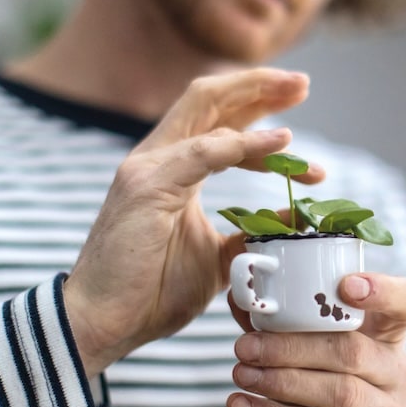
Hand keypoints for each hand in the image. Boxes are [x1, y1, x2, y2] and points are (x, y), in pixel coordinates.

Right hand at [64, 68, 323, 377]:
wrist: (102, 324)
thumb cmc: (151, 293)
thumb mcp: (217, 258)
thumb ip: (248, 232)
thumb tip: (291, 219)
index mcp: (171, 170)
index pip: (216, 122)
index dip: (258, 113)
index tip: (300, 122)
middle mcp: (157, 158)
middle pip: (210, 98)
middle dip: (259, 84)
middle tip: (302, 83)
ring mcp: (148, 167)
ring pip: (205, 106)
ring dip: (255, 96)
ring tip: (297, 90)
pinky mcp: (146, 186)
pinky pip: (204, 152)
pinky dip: (246, 144)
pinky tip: (281, 143)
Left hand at [226, 273, 405, 406]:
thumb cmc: (322, 381)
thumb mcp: (310, 346)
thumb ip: (282, 319)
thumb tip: (240, 293)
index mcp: (393, 334)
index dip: (385, 291)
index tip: (345, 286)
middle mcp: (401, 373)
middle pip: (354, 352)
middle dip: (292, 347)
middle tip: (245, 346)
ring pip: (339, 393)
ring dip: (282, 382)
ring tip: (241, 373)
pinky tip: (242, 405)